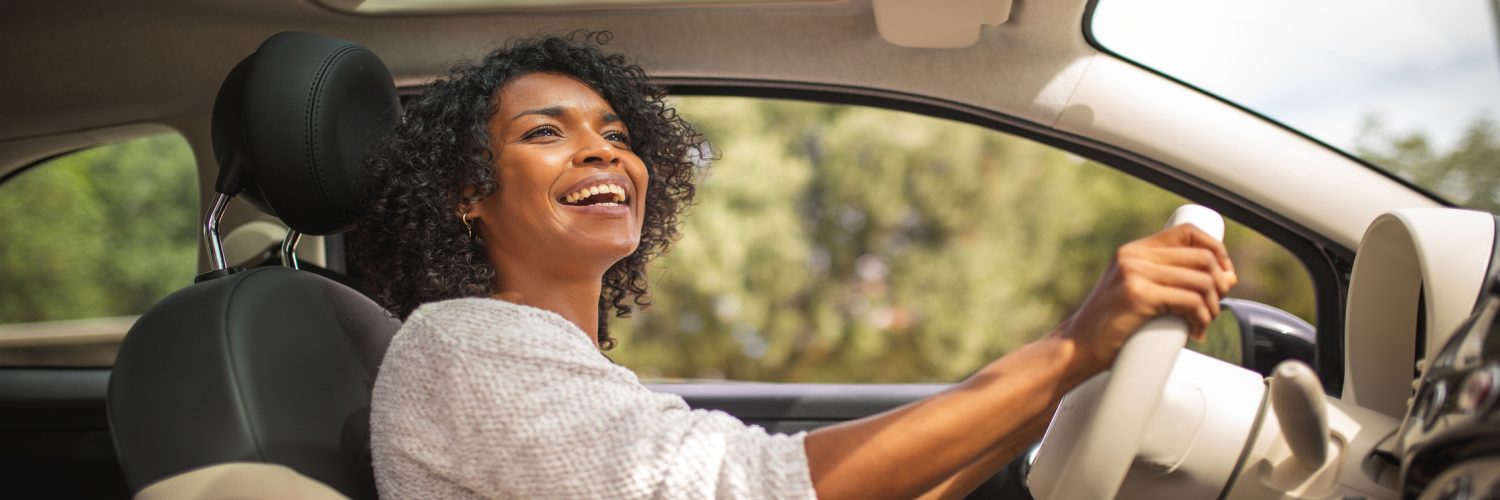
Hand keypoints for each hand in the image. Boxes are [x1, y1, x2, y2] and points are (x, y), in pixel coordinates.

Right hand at [1058, 224, 1237, 374]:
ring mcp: (1134, 274)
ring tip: (1203, 323)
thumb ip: (1171, 280)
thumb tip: (1228, 277)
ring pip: (1201, 281)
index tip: (1223, 274)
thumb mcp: (1137, 291)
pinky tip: (1195, 330)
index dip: (1216, 250)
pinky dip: (1201, 318)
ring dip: (1212, 307)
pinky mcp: (1138, 296)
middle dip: (1220, 285)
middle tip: (1214, 308)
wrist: (1078, 347)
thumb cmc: (1110, 326)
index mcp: (1133, 251)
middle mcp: (1133, 257)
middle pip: (1202, 257)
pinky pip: (1190, 301)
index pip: (1188, 232)